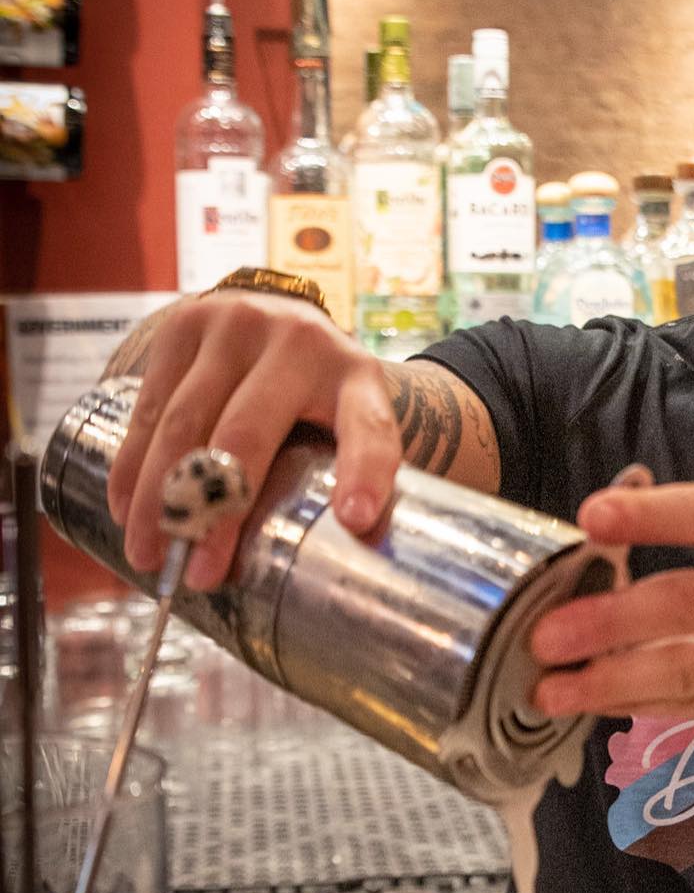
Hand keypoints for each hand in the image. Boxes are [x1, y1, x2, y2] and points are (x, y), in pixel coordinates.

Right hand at [107, 291, 399, 589]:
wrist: (284, 316)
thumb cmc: (319, 394)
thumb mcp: (352, 421)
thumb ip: (347, 474)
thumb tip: (340, 558)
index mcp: (357, 377)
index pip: (369, 428)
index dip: (364, 474)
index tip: (355, 520)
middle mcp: (300, 342)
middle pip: (248, 435)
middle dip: (219, 514)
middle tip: (200, 576)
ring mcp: (237, 325)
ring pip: (184, 422)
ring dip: (160, 498)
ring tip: (149, 555)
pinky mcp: (184, 325)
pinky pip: (149, 405)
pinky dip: (133, 465)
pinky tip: (125, 508)